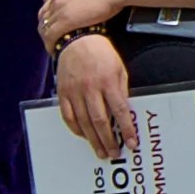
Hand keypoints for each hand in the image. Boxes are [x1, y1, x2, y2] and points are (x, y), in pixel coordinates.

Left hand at [39, 0, 132, 53]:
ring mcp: (60, 11)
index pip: (47, 8)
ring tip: (53, 48)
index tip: (52, 27)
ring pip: (44, 28)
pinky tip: (55, 51)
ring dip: (47, 39)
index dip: (48, 19)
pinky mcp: (66, 22)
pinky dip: (51, 44)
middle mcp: (57, 1)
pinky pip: (51, 36)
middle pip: (43, 19)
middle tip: (52, 41)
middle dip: (46, 30)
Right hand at [54, 34, 134, 159]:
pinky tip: (84, 136)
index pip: (120, 111)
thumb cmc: (101, 54)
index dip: (126, 129)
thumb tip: (125, 113)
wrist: (76, 40)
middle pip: (100, 121)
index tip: (131, 142)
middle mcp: (90, 88)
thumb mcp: (119, 69)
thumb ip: (121, 90)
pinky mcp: (62, 93)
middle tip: (115, 153)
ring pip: (83, 122)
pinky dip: (76, 129)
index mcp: (108, 82)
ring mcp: (74, 92)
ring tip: (101, 151)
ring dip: (93, 140)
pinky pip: (68, 116)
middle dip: (109, 140)